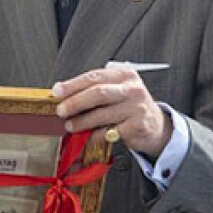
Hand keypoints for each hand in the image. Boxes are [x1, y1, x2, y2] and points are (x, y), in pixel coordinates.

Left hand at [52, 67, 171, 159]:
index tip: (57, 92)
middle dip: (75, 102)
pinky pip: (109, 132)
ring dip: (81, 122)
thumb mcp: (118, 91)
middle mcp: (132, 89)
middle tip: (61, 111)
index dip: (72, 84)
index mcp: (124, 75)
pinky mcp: (137, 126)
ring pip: (102, 114)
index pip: (94, 77)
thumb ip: (95, 89)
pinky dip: (94, 135)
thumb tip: (64, 95)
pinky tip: (87, 137)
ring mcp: (136, 107)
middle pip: (97, 93)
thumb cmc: (130, 107)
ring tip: (70, 126)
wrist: (156, 126)